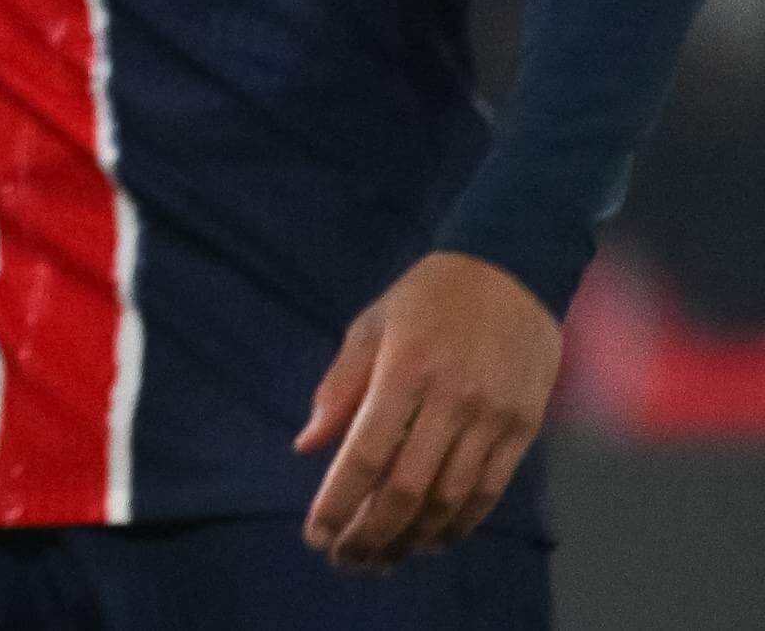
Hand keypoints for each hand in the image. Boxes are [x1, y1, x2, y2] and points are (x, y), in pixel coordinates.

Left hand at [295, 252, 560, 572]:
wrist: (510, 271)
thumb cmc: (425, 299)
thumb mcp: (369, 326)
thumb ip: (339, 388)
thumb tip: (307, 446)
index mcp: (404, 370)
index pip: (365, 454)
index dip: (339, 502)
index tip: (316, 535)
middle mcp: (451, 400)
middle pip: (407, 488)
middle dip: (371, 533)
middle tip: (345, 560)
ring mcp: (493, 417)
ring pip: (450, 498)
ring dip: (413, 538)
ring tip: (382, 558)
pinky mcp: (524, 428)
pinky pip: (489, 490)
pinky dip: (458, 523)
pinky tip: (431, 539)